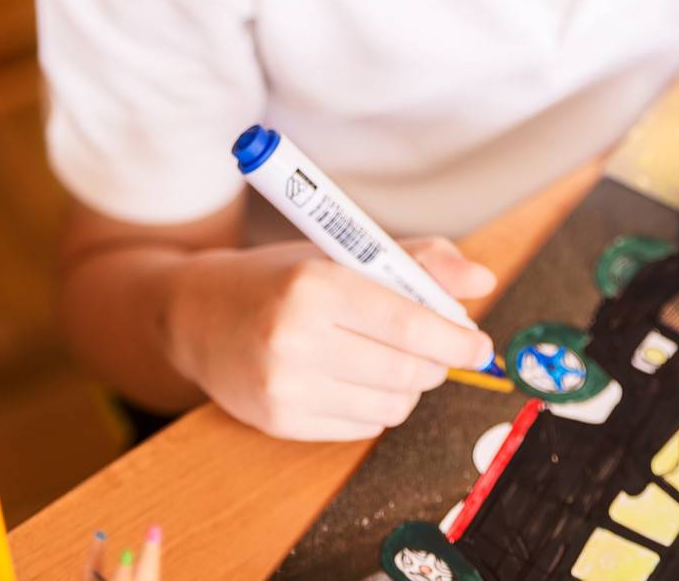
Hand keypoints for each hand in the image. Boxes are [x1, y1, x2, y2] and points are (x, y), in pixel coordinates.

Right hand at [164, 234, 496, 439]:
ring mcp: (284, 387)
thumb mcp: (343, 251)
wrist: (196, 314)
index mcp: (316, 283)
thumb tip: (483, 279)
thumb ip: (418, 261)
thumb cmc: (280, 276)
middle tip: (442, 347)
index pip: (407, 323)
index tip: (481, 343)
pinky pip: (359, 427)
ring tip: (397, 360)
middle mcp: (296, 338)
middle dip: (438, 361)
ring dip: (410, 387)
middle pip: (404, 369)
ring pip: (389, 406)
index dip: (454, 337)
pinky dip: (378, 406)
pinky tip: (363, 378)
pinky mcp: (279, 422)